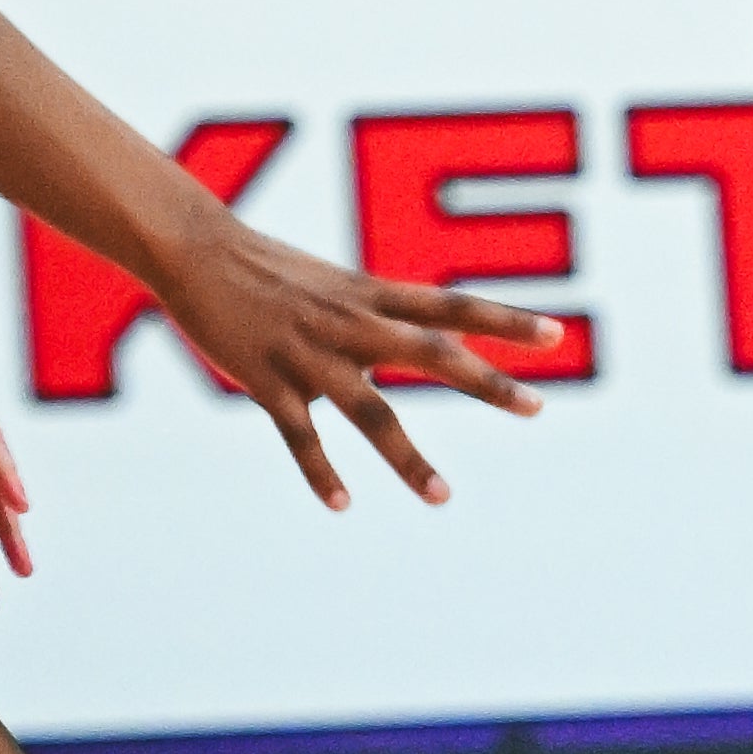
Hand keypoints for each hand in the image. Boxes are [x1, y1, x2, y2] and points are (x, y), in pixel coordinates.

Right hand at [156, 210, 558, 514]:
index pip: (453, 306)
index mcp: (372, 295)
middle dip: (487, 382)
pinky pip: (301, 434)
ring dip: (408, 458)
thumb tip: (418, 340)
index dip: (505, 321)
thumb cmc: (268, 268)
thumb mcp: (336, 284)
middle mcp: (352, 322)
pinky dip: (321, 471)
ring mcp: (310, 353)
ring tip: (443, 498)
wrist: (195, 249)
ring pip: (371, 411)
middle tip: (538, 407)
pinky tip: (343, 504)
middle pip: (432, 354)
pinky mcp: (266, 380)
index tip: (557, 335)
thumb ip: (379, 313)